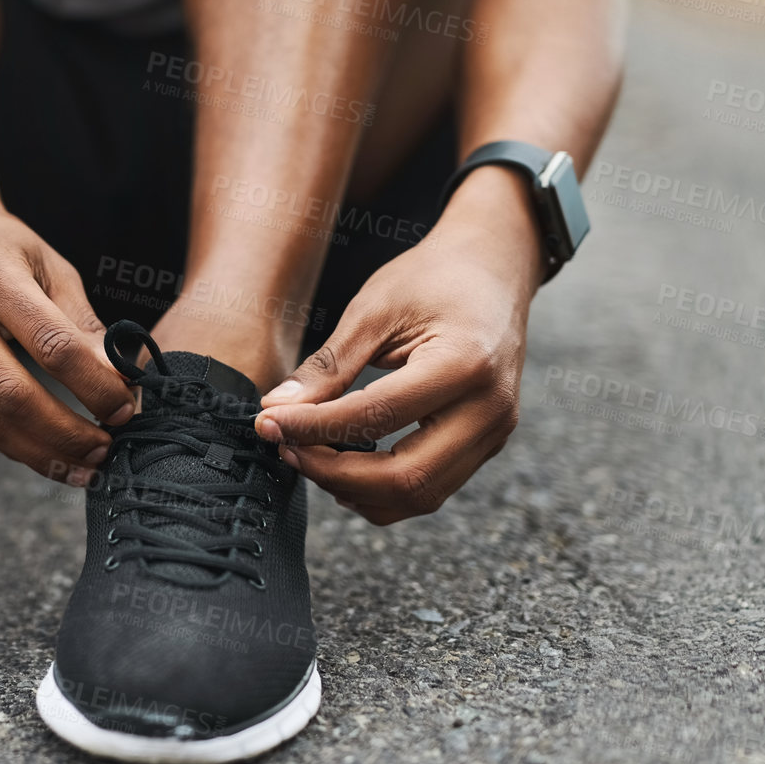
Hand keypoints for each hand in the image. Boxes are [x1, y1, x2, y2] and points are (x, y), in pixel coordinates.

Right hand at [0, 167, 133, 483]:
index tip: (125, 409)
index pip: (51, 345)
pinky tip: (43, 450)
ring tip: (82, 465)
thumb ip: (81, 323)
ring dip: (39, 452)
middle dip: (66, 434)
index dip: (94, 386)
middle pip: (11, 394)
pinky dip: (8, 442)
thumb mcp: (49, 263)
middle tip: (107, 451)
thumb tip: (120, 382)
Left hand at [253, 168, 545, 523]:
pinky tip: (347, 467)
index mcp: (465, 363)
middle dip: (333, 473)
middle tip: (286, 449)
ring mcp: (496, 431)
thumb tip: (276, 409)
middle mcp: (491, 408)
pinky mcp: (489, 443)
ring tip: (310, 457)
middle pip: (405, 478)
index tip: (269, 424)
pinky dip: (384, 490)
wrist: (495, 266)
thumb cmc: (435, 276)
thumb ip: (328, 366)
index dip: (314, 428)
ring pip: (421, 496)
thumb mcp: (374, 308)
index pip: (376, 417)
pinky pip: (433, 488)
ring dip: (357, 490)